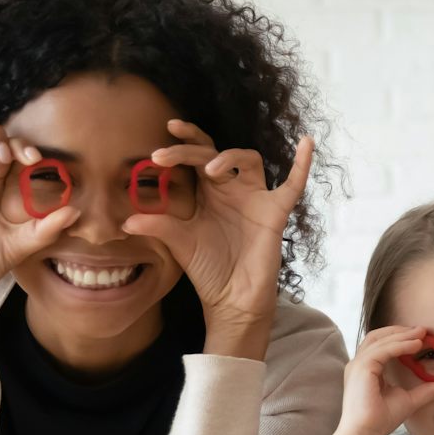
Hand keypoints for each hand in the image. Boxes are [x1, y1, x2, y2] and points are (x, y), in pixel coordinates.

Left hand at [126, 121, 314, 335]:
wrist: (232, 299)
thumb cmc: (209, 270)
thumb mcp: (180, 243)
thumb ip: (158, 226)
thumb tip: (126, 220)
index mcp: (209, 193)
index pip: (196, 157)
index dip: (182, 144)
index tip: (163, 135)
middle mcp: (232, 190)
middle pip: (216, 153)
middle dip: (192, 148)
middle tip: (167, 152)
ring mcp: (255, 198)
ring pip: (249, 159)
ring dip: (229, 156)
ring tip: (208, 172)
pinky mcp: (275, 212)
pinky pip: (294, 185)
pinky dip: (302, 164)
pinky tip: (307, 142)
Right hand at [336, 326, 433, 434]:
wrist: (366, 433)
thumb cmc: (381, 420)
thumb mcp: (410, 400)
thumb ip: (427, 391)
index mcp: (367, 369)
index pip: (382, 344)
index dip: (401, 337)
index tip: (422, 336)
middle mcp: (359, 363)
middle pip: (378, 336)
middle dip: (401, 331)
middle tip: (423, 329)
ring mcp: (357, 364)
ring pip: (380, 339)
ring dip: (402, 334)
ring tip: (422, 334)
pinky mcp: (361, 368)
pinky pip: (383, 350)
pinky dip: (400, 345)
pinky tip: (416, 345)